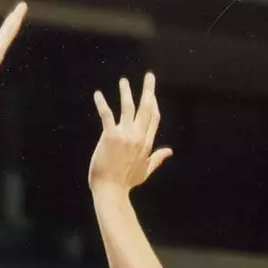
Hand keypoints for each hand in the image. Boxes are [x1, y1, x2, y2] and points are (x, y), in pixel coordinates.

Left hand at [88, 73, 172, 193]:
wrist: (111, 191)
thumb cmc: (126, 183)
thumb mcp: (145, 171)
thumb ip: (157, 158)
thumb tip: (170, 151)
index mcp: (146, 144)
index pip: (154, 118)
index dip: (154, 104)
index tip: (151, 94)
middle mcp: (138, 137)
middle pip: (147, 108)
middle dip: (149, 90)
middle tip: (149, 76)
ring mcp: (125, 136)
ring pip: (128, 107)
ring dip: (126, 92)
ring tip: (123, 81)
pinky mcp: (110, 136)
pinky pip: (107, 115)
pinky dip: (102, 103)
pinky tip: (97, 94)